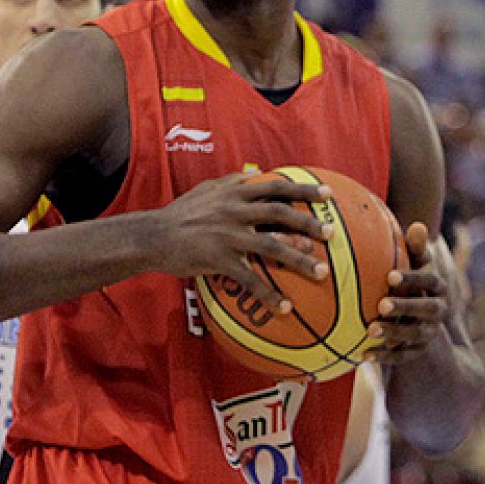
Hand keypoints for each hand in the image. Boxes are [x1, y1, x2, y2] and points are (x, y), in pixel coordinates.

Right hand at [150, 173, 333, 313]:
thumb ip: (231, 183)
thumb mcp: (205, 191)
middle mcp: (234, 211)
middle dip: (310, 223)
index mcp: (233, 193)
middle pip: (280, 214)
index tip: (327, 193)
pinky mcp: (219, 260)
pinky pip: (249, 279)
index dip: (303, 189)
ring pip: (272, 246)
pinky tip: (285, 308)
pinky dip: (269, 295)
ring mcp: (227, 235)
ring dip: (299, 259)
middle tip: (332, 233)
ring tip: (321, 272)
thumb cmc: (180, 214)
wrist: (152, 236)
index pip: (275, 186)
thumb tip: (255, 175)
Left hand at [367, 223, 448, 364]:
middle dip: (405, 307)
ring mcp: (429, 331)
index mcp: (437, 287)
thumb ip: (414, 248)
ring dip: (393, 332)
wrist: (422, 314)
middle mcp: (438, 310)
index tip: (390, 276)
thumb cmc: (410, 278)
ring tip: (369, 330)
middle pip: (427, 310)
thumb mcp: (414, 263)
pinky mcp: (418, 349)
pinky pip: (404, 356)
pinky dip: (385, 356)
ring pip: (415, 334)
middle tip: (381, 304)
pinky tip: (364, 355)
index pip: (430, 281)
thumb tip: (417, 225)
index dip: (412, 279)